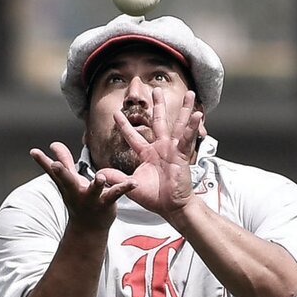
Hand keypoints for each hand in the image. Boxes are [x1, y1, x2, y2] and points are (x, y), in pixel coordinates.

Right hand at [30, 143, 122, 230]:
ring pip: (93, 190)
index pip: (53, 172)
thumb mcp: (68, 182)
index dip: (43, 162)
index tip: (33, 152)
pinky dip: (125, 188)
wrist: (88, 229)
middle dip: (61, 172)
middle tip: (55, 165)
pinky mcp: (106, 203)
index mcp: (67, 184)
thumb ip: (63, 162)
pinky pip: (116, 194)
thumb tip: (52, 144)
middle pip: (67, 181)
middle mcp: (76, 191)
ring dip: (96, 184)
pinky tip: (133, 183)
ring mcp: (91, 199)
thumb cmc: (78, 200)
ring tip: (99, 177)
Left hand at [102, 89, 202, 217]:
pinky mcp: (182, 156)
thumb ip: (117, 177)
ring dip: (184, 109)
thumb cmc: (154, 197)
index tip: (116, 113)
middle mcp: (161, 148)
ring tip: (190, 93)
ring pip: (178, 125)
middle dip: (158, 105)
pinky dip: (192, 127)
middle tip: (156, 90)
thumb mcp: (131, 185)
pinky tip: (196, 115)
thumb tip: (99, 173)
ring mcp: (173, 150)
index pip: (132, 136)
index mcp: (147, 153)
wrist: (170, 207)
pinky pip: (187, 139)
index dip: (124, 125)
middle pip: (159, 121)